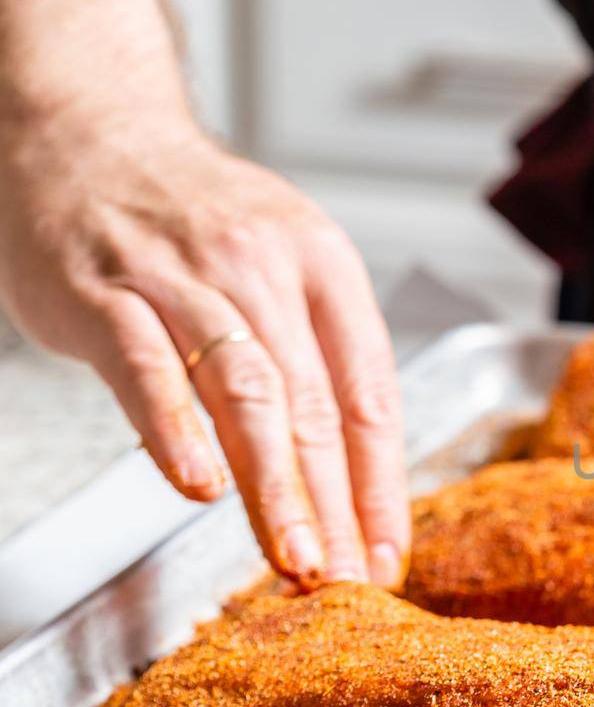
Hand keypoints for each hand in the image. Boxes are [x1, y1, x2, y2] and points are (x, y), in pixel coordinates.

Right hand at [0, 115, 408, 587]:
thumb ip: (315, 356)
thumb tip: (352, 472)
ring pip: (246, 394)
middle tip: (348, 578)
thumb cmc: (191, 215)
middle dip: (337, 506)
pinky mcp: (103, 292)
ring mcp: (181, 279)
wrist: (89, 128)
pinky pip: (148, 367)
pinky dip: (176, 429)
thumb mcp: (283, 262)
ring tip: (296, 556)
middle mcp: (262, 269)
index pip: (368, 395)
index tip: (390, 552)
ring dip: (277, 487)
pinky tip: (199, 486)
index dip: (382, 484)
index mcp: (323, 267)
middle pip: (314, 407)